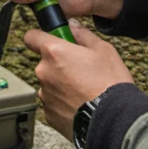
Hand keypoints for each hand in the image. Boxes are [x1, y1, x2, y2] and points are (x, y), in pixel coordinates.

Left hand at [24, 21, 133, 139]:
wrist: (115, 121)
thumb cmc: (110, 84)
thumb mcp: (103, 50)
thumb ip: (83, 35)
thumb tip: (71, 26)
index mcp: (54, 52)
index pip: (31, 37)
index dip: (40, 37)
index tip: (51, 41)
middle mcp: (43, 72)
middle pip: (44, 62)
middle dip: (58, 64)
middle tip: (80, 71)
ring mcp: (45, 94)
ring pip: (49, 83)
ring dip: (60, 84)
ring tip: (84, 91)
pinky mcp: (49, 114)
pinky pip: (53, 102)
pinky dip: (63, 102)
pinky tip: (81, 105)